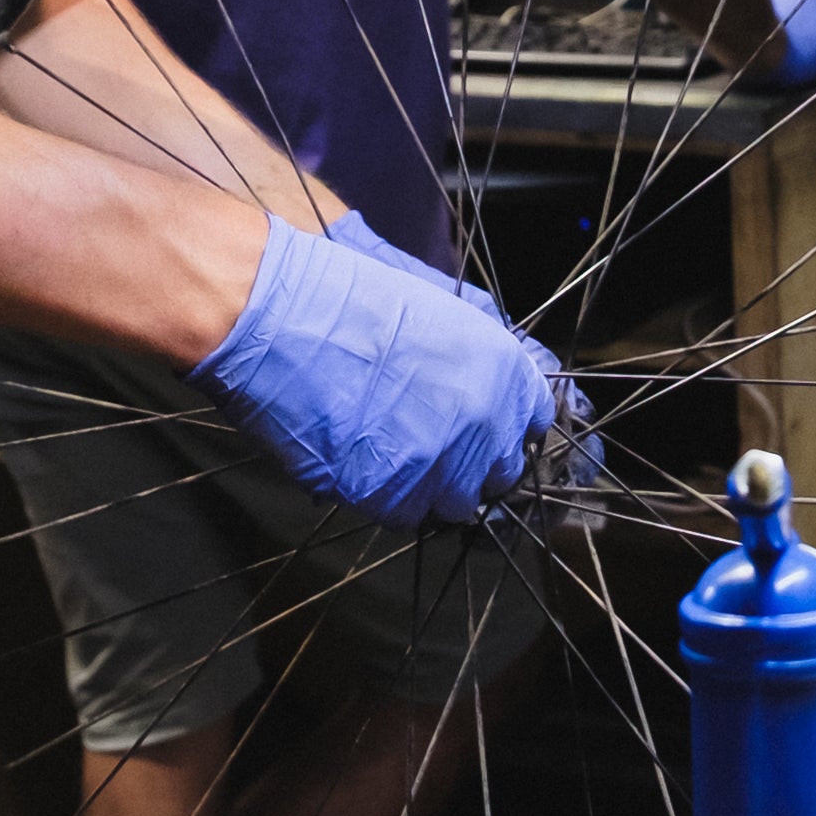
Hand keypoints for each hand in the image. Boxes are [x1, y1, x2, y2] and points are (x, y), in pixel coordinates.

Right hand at [194, 220, 567, 525]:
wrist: (282, 317)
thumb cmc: (349, 298)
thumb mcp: (437, 306)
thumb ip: (479, 351)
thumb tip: (496, 380)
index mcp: (503, 370)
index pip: (534, 422)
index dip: (505, 425)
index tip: (482, 426)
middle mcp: (485, 423)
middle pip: (500, 474)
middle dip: (471, 464)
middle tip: (427, 440)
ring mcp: (441, 464)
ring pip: (455, 504)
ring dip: (430, 486)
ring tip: (387, 449)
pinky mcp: (392, 496)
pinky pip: (405, 516)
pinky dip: (386, 497)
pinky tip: (360, 459)